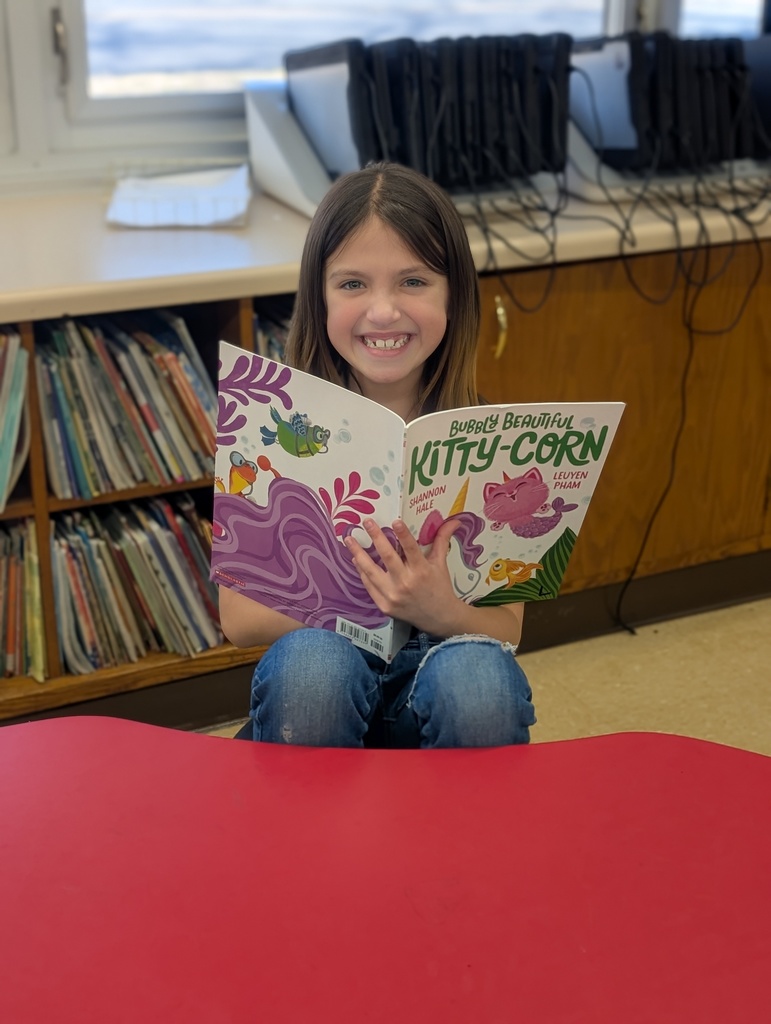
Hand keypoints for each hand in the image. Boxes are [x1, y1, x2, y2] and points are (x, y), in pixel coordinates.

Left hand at [344, 517, 463, 635]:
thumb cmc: (439, 587)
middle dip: (375, 537)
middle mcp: (406, 583)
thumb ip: (441, 540)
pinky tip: (356, 560)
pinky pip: (369, 586)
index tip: (395, 521)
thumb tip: (453, 521)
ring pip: (371, 571)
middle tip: (366, 522)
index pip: (411, 549)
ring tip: (349, 539)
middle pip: (387, 557)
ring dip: (358, 554)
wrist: (438, 618)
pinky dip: (362, 572)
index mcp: (422, 571)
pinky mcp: (384, 606)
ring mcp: (393, 596)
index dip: (403, 535)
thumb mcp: (440, 564)